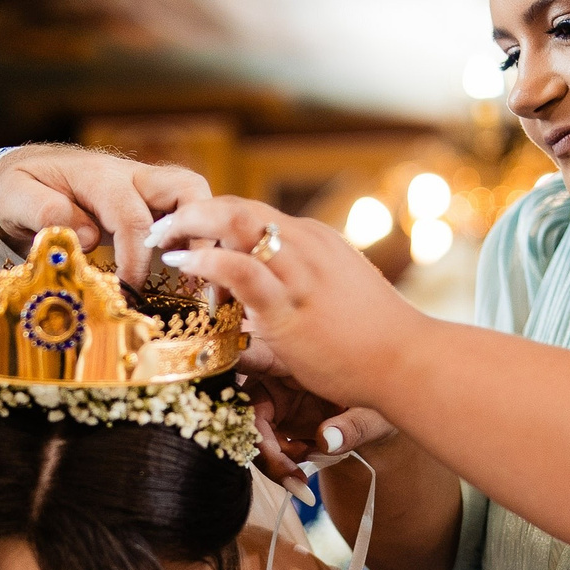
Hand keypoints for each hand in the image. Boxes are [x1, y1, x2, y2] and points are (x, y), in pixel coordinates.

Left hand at [0, 146, 209, 284]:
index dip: (137, 258)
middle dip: (196, 232)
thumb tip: (90, 237)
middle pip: (187, 188)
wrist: (22, 174)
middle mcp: (130, 176)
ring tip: (196, 279)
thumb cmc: (18, 187)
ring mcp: (144, 187)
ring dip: (203, 234)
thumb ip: (47, 212)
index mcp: (98, 176)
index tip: (130, 291)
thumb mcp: (15, 197)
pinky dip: (194, 241)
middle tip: (191, 276)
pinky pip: (184, 215)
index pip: (133, 215)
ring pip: (194, 198)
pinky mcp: (149, 203)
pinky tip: (188, 277)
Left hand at [149, 197, 425, 412]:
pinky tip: (185, 266)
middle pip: (238, 207)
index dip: (214, 217)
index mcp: (316, 240)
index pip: (255, 213)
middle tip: (161, 226)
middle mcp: (307, 245)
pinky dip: (206, 261)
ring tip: (162, 242)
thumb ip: (303, 286)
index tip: (186, 230)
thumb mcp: (338, 294)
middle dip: (193, 212)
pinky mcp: (290, 306)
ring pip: (234, 225)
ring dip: (190, 228)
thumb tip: (268, 295)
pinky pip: (239, 269)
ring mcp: (299, 273)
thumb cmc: (375, 338)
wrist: (408, 361)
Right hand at [241, 367, 395, 487]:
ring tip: (307, 473)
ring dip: (275, 460)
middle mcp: (273, 372)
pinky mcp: (272, 420)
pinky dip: (282, 464)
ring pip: (248, 432)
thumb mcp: (377, 414)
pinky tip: (306, 466)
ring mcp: (270, 397)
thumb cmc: (382, 402)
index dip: (226, 368)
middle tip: (292, 476)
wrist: (385, 415)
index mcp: (293, 353)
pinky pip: (261, 447)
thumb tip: (327, 441)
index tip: (219, 388)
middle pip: (242, 406)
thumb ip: (354, 426)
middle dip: (262, 446)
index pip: (249, 355)